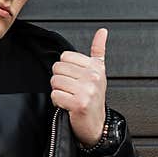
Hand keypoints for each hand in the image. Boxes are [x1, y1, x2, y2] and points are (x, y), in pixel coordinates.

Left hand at [49, 28, 107, 146]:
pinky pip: (55, 95)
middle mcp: (93, 77)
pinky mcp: (78, 103)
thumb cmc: (94, 99)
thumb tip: (102, 31)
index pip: (65, 57)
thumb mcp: (98, 72)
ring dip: (58, 92)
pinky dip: (58, 102)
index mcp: (96, 67)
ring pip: (55, 82)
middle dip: (60, 81)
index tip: (75, 79)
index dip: (65, 69)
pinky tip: (68, 106)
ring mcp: (86, 90)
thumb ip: (98, 50)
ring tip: (70, 97)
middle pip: (58, 68)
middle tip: (71, 90)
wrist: (97, 125)